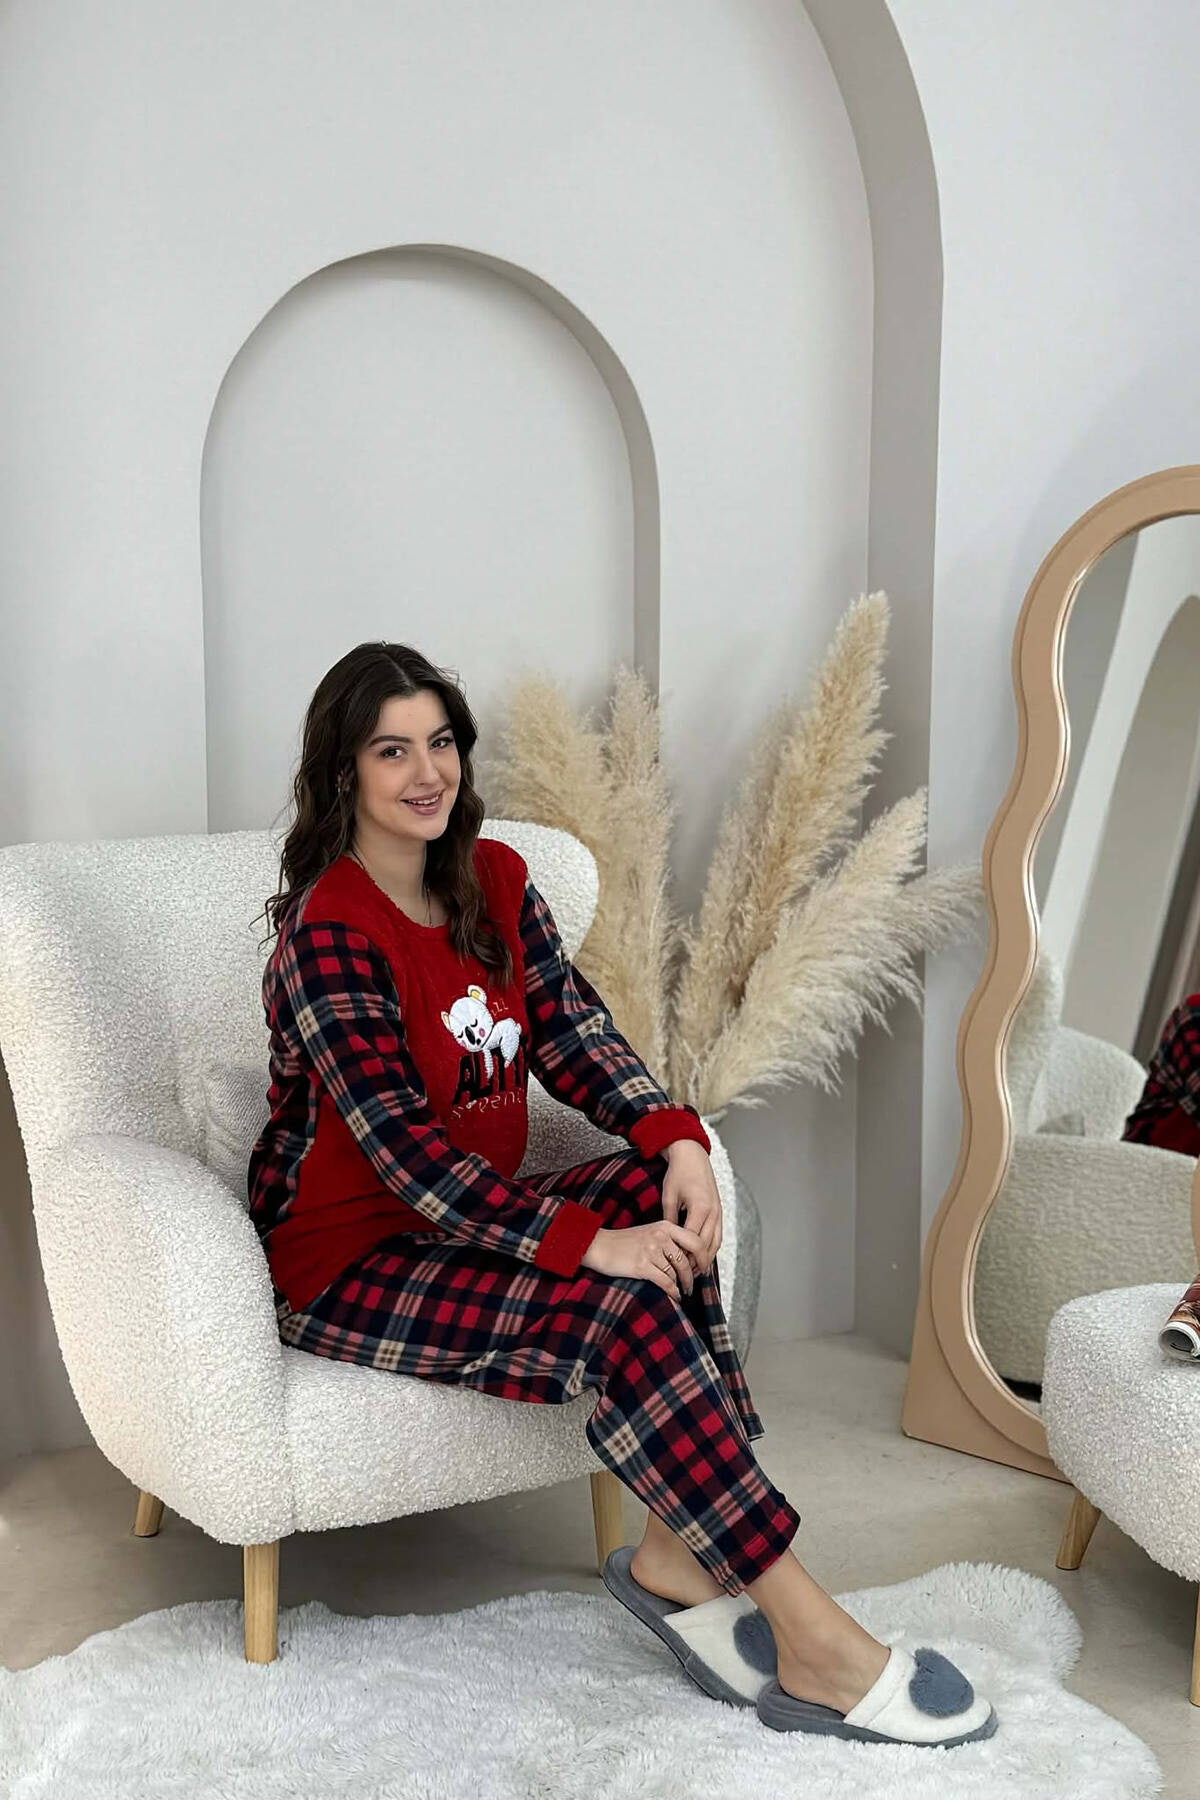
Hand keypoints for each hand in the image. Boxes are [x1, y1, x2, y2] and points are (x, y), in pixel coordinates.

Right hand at [580, 1221, 707, 1299]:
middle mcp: (660, 1236)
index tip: (704, 1268)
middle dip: (693, 1275)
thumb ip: (669, 1240)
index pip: (694, 1240)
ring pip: (676, 1272)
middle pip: (687, 1259)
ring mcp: (651, 1250)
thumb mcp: (650, 1232)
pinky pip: (665, 1282)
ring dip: (682, 1285)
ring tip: (683, 1292)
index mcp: (664, 1226)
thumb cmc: (624, 1242)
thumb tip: (690, 1257)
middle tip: (693, 1285)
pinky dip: (672, 1291)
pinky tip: (674, 1296)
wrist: (599, 1246)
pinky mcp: (642, 1266)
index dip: (703, 1256)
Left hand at [661, 1139, 721, 1274]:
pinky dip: (711, 1247)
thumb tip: (669, 1242)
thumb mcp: (668, 1197)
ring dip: (706, 1258)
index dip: (684, 1256)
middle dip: (696, 1263)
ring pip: (716, 1243)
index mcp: (699, 1208)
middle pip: (707, 1245)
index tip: (675, 1268)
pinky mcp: (719, 1211)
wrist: (692, 1155)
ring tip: (695, 1271)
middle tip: (685, 1277)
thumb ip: (669, 1220)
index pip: (692, 1241)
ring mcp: (719, 1211)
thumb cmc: (678, 1174)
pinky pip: (718, 1234)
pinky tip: (702, 1256)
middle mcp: (713, 1211)